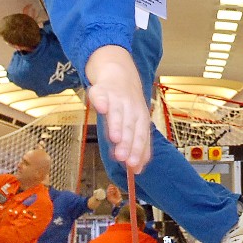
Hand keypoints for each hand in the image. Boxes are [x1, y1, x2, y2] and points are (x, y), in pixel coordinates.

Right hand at [86, 46, 150, 171]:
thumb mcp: (137, 122)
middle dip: (127, 142)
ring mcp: (117, 97)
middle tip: (123, 158)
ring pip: (117, 112)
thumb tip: (138, 170)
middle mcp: (131, 107)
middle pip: (130, 126)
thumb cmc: (128, 104)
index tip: (134, 166)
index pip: (142, 135)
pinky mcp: (102, 89)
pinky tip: (100, 108)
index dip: (138, 150)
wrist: (119, 73)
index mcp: (141, 117)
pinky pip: (101, 95)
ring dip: (116, 125)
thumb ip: (137, 145)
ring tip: (114, 138)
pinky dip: (101, 101)